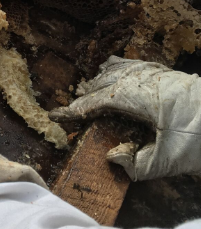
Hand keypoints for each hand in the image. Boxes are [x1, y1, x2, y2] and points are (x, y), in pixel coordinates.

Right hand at [50, 56, 200, 180]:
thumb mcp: (171, 161)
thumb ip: (138, 164)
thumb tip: (112, 158)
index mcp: (142, 97)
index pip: (99, 101)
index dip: (76, 109)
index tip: (56, 116)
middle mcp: (146, 79)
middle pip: (106, 81)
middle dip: (86, 95)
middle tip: (72, 111)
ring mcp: (158, 73)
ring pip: (119, 68)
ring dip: (100, 79)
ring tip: (88, 88)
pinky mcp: (168, 73)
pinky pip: (134, 64)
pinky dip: (118, 66)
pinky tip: (113, 66)